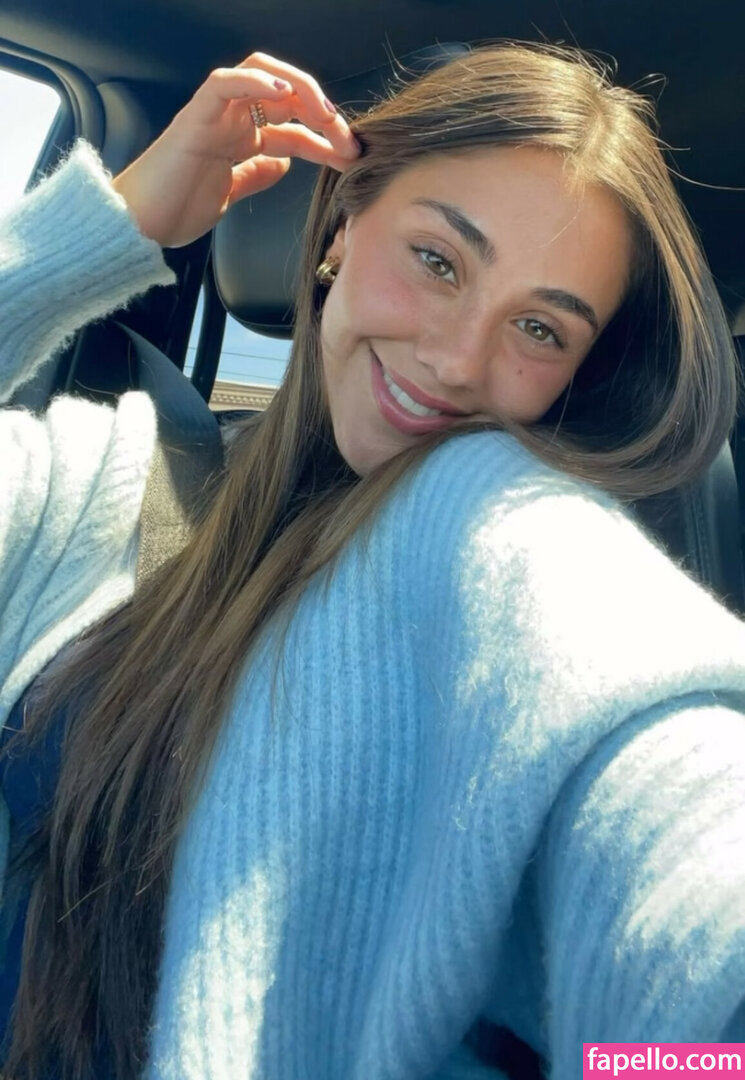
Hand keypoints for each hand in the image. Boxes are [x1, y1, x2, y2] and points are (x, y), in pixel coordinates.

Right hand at [111, 51, 359, 248]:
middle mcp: (229, 122)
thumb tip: (283, 163)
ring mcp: (213, 116)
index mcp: (238, 140)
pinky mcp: (195, 120)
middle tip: (347, 139)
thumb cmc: (174, 210)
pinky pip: (223, 83)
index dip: (325, 137)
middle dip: (322, 111)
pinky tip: (282, 93)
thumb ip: (255, 175)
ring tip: (326, 115)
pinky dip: (254, 81)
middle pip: (284, 95)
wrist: (138, 227)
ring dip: (300, 90)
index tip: (349, 156)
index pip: (292, 125)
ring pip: (260, 76)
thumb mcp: (229, 194)